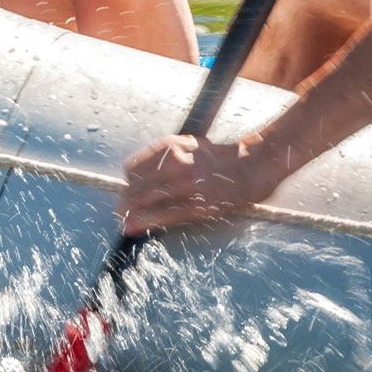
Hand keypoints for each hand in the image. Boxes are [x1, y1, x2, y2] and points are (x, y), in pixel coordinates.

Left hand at [117, 133, 287, 235]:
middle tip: (120, 210)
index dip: (127, 183)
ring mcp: (187, 185)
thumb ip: (164, 155)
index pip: (135, 167)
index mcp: (172, 147)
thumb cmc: (218, 156)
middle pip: (137, 185)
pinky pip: (164, 215)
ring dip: (131, 212)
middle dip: (126, 200)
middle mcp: (176, 164)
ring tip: (124, 220)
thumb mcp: (188, 144)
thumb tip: (137, 172)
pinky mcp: (197, 205)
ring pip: (147, 200)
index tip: (124, 191)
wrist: (251, 166)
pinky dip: (146, 222)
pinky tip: (135, 227)